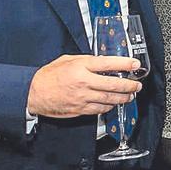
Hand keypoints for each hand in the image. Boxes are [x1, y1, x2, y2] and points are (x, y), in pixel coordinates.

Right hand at [27, 55, 141, 117]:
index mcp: (81, 67)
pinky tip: (114, 103)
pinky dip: (110, 106)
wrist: (33, 92)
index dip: (125, 64)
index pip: (109, 63)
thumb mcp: (68, 60)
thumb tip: (103, 62)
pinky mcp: (80, 109)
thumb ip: (87, 61)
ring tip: (130, 95)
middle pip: (114, 84)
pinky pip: (100, 109)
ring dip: (124, 98)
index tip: (135, 64)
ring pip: (110, 99)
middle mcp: (84, 82)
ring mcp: (83, 97)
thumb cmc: (49, 75)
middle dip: (130, 85)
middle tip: (137, 84)